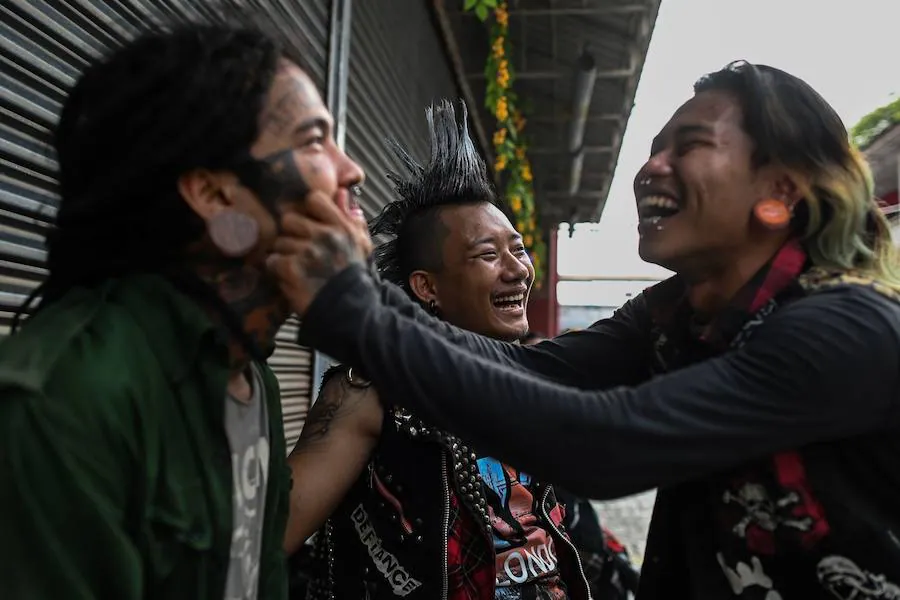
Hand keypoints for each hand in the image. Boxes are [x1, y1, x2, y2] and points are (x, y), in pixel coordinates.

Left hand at [266, 191, 372, 315]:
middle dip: (292, 234)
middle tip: (300, 249)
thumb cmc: (353, 277)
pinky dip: (278, 270)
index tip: (310, 222)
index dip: (308, 210)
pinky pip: (272, 260)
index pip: (314, 199)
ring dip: (285, 254)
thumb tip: (342, 192)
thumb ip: (351, 218)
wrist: (349, 311)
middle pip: (290, 220)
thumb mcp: (360, 245)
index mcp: (341, 227)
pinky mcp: (292, 269)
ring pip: (280, 242)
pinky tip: (289, 277)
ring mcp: (307, 252)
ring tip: (297, 267)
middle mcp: (324, 235)